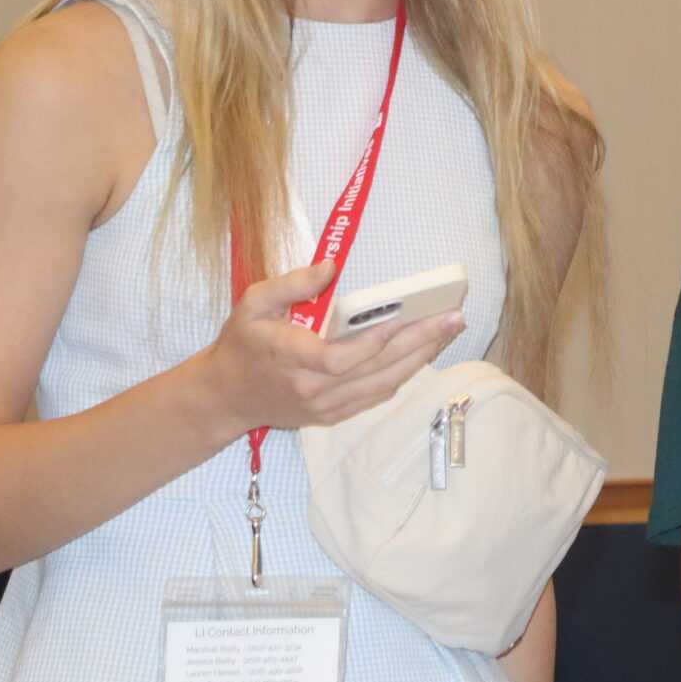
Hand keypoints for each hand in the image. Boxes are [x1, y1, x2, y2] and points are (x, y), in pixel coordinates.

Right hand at [195, 259, 465, 435]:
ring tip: (449, 330)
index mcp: (290, 359)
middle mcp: (312, 389)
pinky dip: (404, 373)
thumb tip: (330, 266)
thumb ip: (290, 284)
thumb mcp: (253, 304)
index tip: (404, 318)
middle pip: (375, 370)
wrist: (226, 395)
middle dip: (419, 342)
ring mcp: (325, 407)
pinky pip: (377, 395)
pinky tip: (426, 351)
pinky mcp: (333, 415)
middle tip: (453, 317)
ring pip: (383, 384)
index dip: (374, 342)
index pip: (339, 358)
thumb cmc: (243, 343)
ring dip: (421, 358)